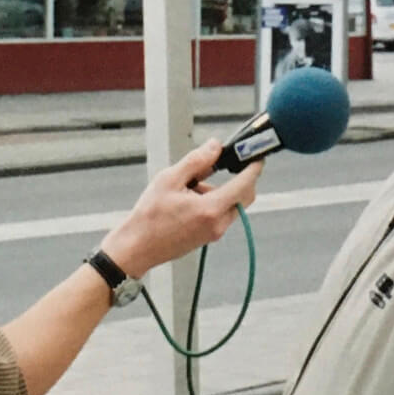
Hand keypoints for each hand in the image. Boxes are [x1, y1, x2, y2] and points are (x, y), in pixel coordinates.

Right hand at [99, 139, 260, 277]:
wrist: (136, 248)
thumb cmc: (148, 216)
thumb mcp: (169, 180)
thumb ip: (196, 162)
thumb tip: (215, 147)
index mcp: (210, 209)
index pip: (245, 185)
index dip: (254, 168)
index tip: (257, 156)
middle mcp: (218, 224)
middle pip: (244, 196)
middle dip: (238, 178)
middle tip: (220, 165)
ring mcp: (214, 233)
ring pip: (232, 205)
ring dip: (220, 190)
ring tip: (187, 188)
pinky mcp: (209, 237)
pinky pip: (221, 214)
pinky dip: (213, 202)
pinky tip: (187, 200)